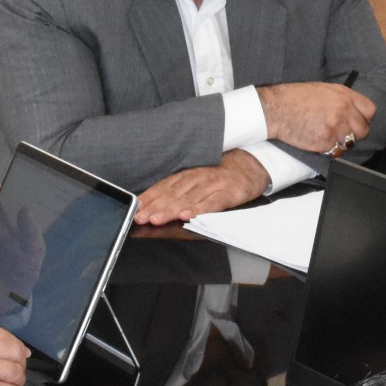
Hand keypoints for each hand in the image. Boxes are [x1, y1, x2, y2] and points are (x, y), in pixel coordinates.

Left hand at [136, 152, 268, 225]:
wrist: (250, 167)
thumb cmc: (220, 177)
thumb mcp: (197, 179)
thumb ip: (177, 190)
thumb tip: (151, 205)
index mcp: (187, 174)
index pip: (163, 186)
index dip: (149, 198)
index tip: (135, 209)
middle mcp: (197, 177)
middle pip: (173, 193)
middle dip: (155, 207)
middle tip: (141, 218)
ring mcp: (213, 184)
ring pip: (188, 198)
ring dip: (171, 209)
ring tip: (157, 219)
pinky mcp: (228, 192)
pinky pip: (212, 202)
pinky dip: (199, 209)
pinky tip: (187, 216)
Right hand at [258, 82, 376, 155]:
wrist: (275, 108)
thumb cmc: (295, 98)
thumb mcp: (324, 90)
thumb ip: (342, 100)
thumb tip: (354, 111)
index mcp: (344, 95)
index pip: (370, 111)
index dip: (364, 119)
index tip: (358, 123)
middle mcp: (343, 110)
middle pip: (363, 130)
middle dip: (353, 134)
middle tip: (340, 133)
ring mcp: (335, 126)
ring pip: (349, 142)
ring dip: (340, 142)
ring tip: (326, 136)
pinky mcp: (325, 141)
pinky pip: (335, 151)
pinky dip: (328, 149)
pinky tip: (317, 140)